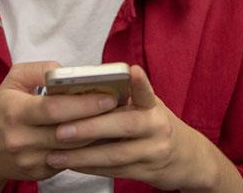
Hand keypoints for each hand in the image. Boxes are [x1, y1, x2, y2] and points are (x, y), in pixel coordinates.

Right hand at [0, 61, 118, 190]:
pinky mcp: (40, 173)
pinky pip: (70, 160)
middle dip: (98, 118)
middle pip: (68, 131)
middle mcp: (21, 139)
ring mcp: (31, 160)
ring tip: (119, 119)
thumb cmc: (3, 109)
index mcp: (14, 112)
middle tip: (122, 106)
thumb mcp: (13, 81)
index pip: (53, 108)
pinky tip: (103, 136)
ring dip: (98, 135)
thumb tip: (67, 71)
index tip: (108, 95)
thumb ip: (40, 69)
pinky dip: (88, 149)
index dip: (83, 103)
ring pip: (73, 150)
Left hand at [43, 66, 242, 191]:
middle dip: (90, 128)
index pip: (146, 91)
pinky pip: (114, 171)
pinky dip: (90, 168)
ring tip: (54, 154)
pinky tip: (71, 164)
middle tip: (60, 131)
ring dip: (82, 156)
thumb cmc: (156, 126)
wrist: (188, 159)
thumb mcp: (149, 107)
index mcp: (153, 106)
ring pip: (114, 155)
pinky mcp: (148, 172)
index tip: (131, 71)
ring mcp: (154, 151)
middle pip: (124, 125)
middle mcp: (157, 126)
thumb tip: (83, 89)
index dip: (139, 82)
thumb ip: (124, 100)